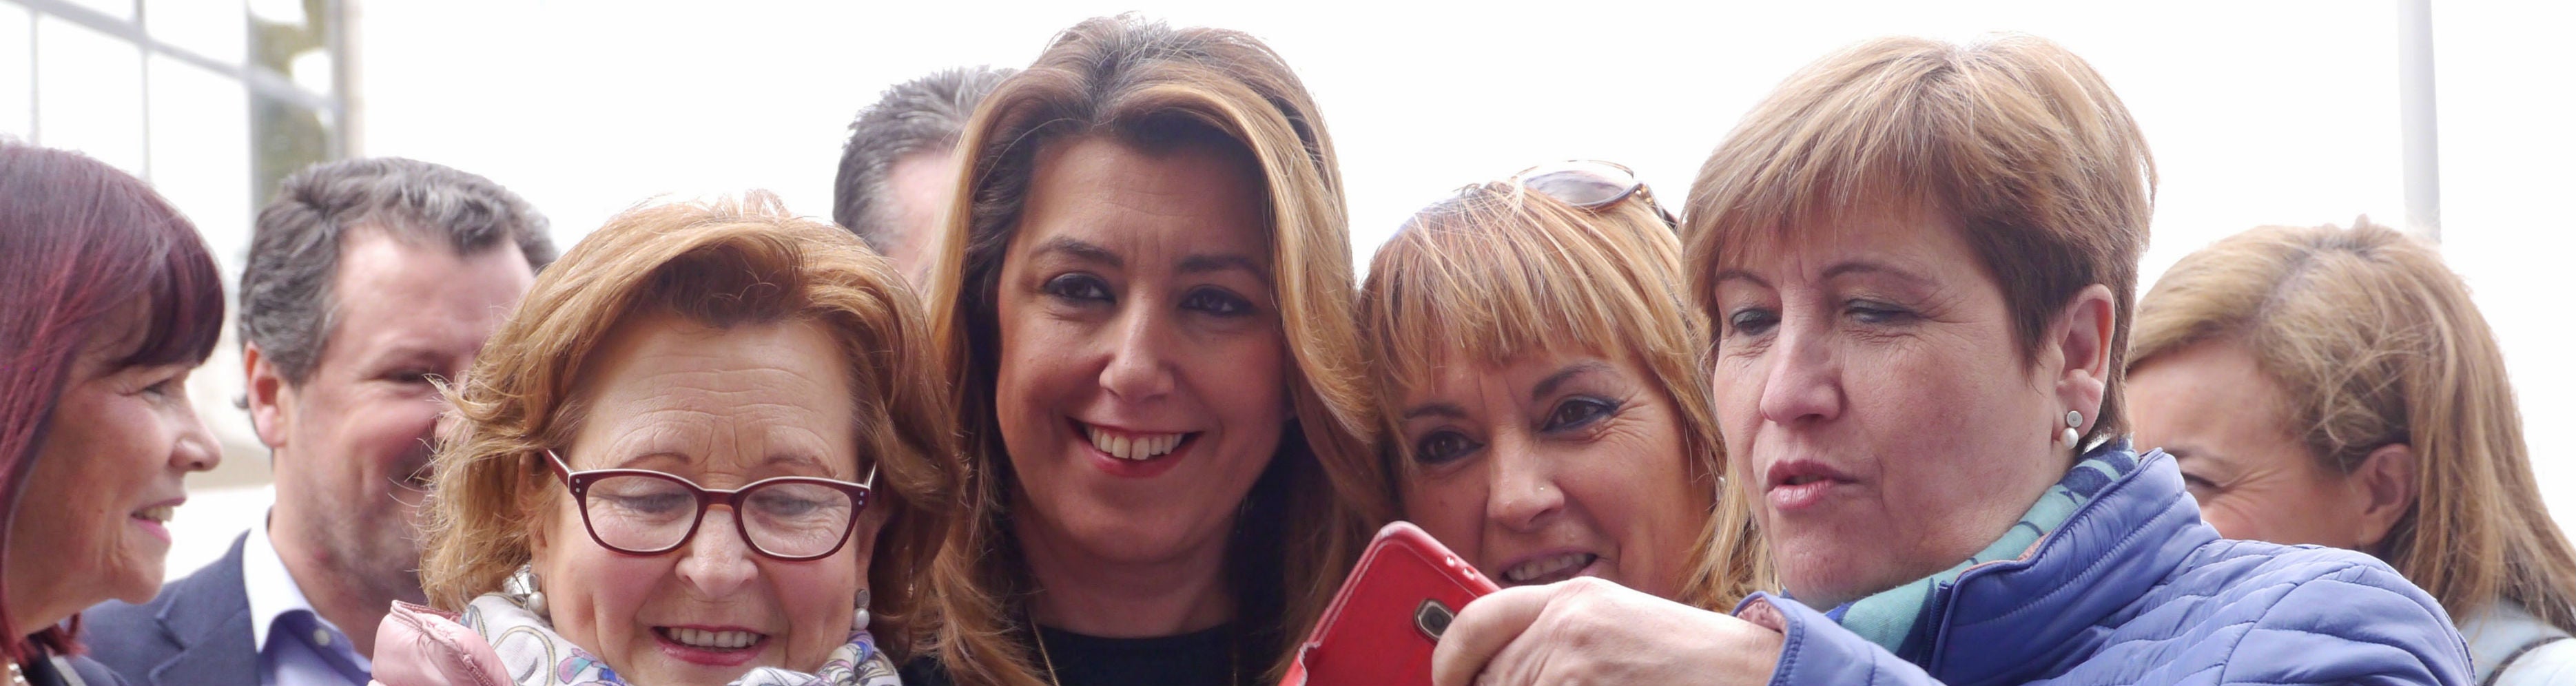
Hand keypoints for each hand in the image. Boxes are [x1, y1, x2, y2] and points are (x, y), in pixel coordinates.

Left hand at [1431, 576, 1783, 685]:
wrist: (1750, 674)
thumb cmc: (1688, 664)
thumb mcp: (1617, 630)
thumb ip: (1558, 640)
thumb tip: (1497, 674)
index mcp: (1573, 597)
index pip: (1478, 619)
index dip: (1450, 660)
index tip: (1446, 682)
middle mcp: (1567, 620)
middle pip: (1490, 678)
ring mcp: (1574, 660)